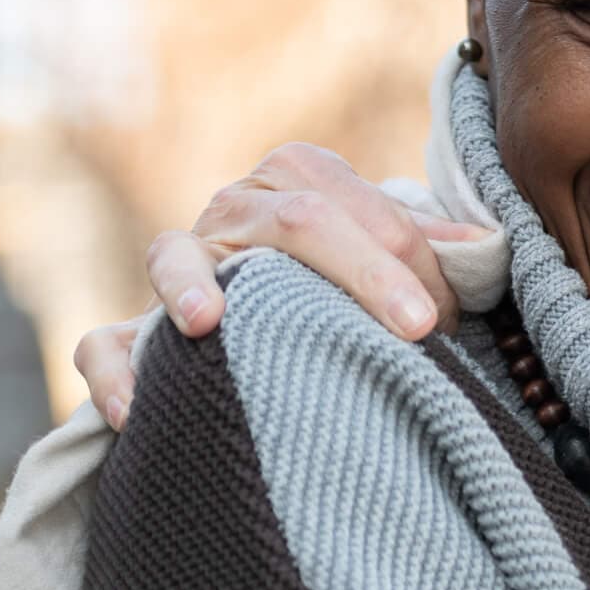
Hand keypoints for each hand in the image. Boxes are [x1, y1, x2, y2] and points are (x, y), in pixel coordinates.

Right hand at [75, 143, 486, 428]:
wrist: (285, 324)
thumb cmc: (354, 284)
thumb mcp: (395, 258)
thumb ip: (432, 248)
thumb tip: (487, 243)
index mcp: (300, 179)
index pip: (358, 205)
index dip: (410, 262)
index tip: (449, 321)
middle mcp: (235, 207)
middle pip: (294, 222)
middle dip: (364, 272)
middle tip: (420, 331)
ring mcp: (182, 262)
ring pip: (174, 254)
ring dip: (188, 286)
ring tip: (208, 323)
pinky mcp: (135, 327)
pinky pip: (101, 342)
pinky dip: (114, 371)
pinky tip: (137, 410)